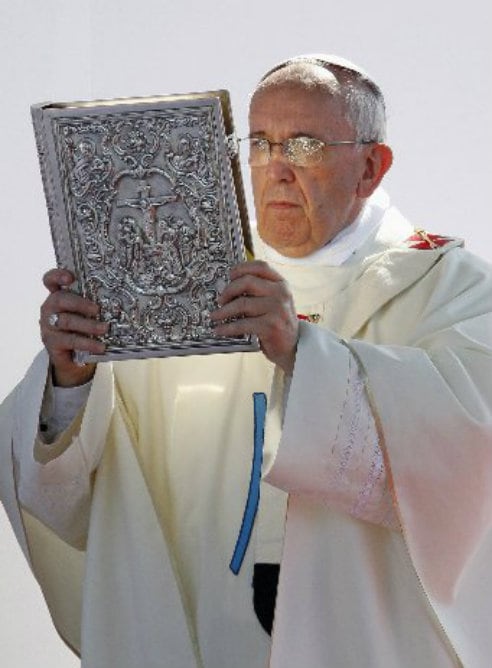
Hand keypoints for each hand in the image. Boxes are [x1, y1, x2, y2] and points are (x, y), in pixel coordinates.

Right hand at [40, 269, 108, 386]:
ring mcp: (48, 326)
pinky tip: (100, 346)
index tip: (70, 277)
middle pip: (60, 299)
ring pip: (67, 321)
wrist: (73, 358)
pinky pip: (71, 341)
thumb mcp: (86, 313)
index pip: (50, 280)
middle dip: (80, 303)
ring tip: (105, 328)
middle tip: (97, 309)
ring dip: (88, 325)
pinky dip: (87, 343)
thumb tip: (121, 300)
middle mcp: (50, 308)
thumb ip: (94, 304)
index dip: (58, 276)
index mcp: (58, 295)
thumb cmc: (82, 328)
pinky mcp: (52, 342)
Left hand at [210, 260, 298, 373]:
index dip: (242, 268)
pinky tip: (220, 330)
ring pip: (242, 303)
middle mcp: (281, 293)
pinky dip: (228, 328)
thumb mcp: (275, 302)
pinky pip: (243, 324)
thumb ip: (260, 291)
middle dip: (228, 290)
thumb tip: (228, 287)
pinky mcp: (271, 326)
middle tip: (220, 300)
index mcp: (281, 284)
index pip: (260, 266)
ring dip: (224, 311)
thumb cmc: (278, 323)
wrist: (292, 347)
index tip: (229, 275)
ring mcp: (277, 309)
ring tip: (215, 316)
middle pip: (247, 282)